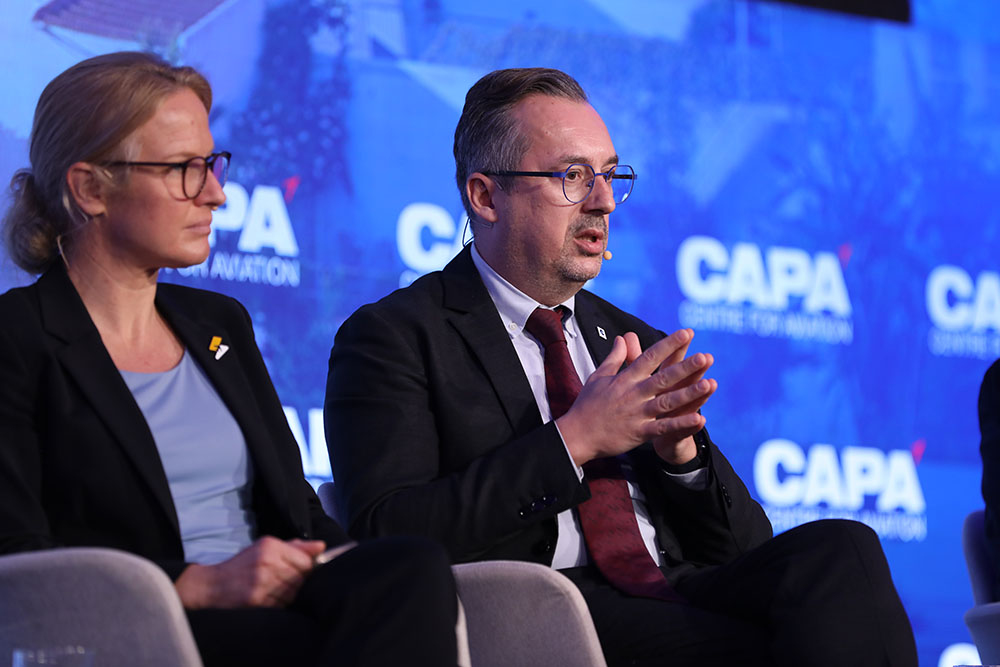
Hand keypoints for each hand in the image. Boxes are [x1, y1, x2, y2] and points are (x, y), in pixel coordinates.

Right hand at [175, 536, 325, 608]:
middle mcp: (267, 562)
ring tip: (276, 591)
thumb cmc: (242, 565)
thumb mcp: (265, 547)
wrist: (211, 585)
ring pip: (293, 593)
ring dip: (289, 595)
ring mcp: (261, 582)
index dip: (307, 569)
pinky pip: (281, 605)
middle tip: (286, 583)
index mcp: (270, 546)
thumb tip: (322, 547)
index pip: (305, 561)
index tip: (303, 572)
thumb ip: (295, 547)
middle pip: (301, 578)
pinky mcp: (256, 600)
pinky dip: (280, 604)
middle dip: (298, 583)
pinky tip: (269, 599)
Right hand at [557, 328, 715, 465]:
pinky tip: (699, 418)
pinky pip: (664, 427)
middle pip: (663, 377)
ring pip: (667, 401)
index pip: (650, 357)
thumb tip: (622, 338)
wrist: (576, 434)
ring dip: (689, 393)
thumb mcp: (598, 376)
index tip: (686, 333)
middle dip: (685, 367)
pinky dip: (682, 424)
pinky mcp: (639, 432)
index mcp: (625, 379)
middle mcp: (634, 393)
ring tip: (709, 384)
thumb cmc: (587, 405)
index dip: (669, 344)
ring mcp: (638, 413)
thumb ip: (614, 357)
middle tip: (705, 356)